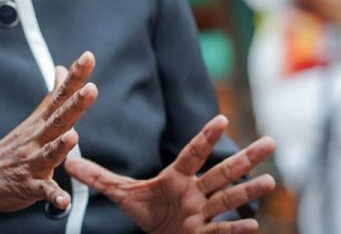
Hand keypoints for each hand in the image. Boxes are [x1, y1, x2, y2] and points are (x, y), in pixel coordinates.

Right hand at [0, 51, 97, 231]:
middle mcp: (37, 138)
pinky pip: (43, 192)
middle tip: (90, 88)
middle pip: (59, 119)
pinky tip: (63, 199)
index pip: (60, 95)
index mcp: (41, 122)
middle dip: (75, 104)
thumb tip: (61, 69)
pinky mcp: (29, 186)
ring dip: (61, 147)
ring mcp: (32, 162)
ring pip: (49, 153)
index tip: (88, 57)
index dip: (75, 77)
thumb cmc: (13, 148)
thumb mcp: (34, 119)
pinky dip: (54, 196)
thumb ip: (53, 95)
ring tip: (72, 137)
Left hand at [65, 114, 275, 233]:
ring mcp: (203, 214)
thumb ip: (99, 177)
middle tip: (271, 142)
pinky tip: (256, 224)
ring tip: (270, 181)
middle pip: (222, 172)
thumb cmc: (146, 211)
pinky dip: (237, 229)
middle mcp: (195, 192)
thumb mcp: (120, 194)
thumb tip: (69, 162)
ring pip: (229, 199)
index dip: (206, 137)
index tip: (222, 117)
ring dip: (249, 190)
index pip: (192, 154)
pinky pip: (223, 231)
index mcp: (177, 178)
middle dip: (245, 158)